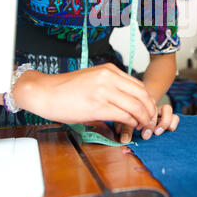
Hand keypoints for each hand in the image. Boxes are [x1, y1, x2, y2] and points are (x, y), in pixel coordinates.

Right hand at [12, 63, 155, 126]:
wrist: (46, 92)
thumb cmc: (66, 89)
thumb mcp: (93, 80)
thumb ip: (110, 87)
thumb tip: (125, 104)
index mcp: (109, 70)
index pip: (139, 85)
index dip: (147, 100)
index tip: (149, 111)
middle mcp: (109, 77)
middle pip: (142, 95)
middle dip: (150, 110)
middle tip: (151, 121)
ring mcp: (104, 91)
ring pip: (136, 106)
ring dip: (144, 119)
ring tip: (144, 126)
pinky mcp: (98, 106)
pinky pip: (123, 115)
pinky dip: (131, 123)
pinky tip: (131, 127)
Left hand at [114, 103, 179, 143]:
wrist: (142, 117)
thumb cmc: (132, 121)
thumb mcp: (127, 124)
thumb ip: (126, 130)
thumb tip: (125, 139)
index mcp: (142, 104)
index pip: (143, 108)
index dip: (140, 119)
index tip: (138, 129)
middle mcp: (152, 106)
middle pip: (155, 110)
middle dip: (150, 124)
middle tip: (145, 136)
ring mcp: (162, 111)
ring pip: (167, 109)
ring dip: (164, 121)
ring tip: (158, 132)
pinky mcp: (170, 118)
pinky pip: (175, 117)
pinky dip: (172, 123)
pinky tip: (168, 130)